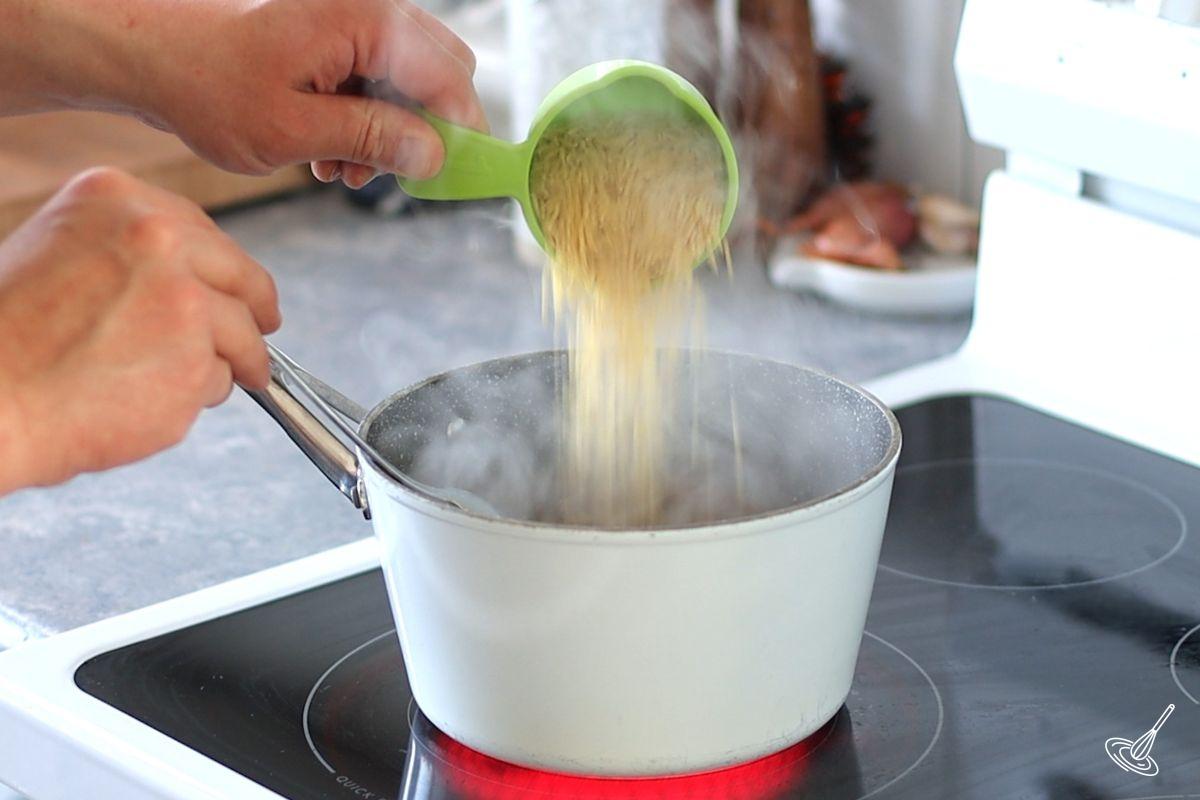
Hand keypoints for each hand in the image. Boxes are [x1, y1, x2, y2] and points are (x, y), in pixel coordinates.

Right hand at [0, 168, 280, 494]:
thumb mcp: (60, 249)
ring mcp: (183, 300)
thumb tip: (196, 275)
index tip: (242, 288)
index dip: (225, 268)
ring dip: (225, 362)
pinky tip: (140, 399)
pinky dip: (193, 398)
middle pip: (243, 277)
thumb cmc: (8, 336)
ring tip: (169, 382)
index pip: (203, 232)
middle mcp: (157, 238)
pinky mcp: (194, 360)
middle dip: (256, 310)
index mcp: (118, 199)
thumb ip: (131, 252)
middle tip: (263, 331)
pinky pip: (218, 381)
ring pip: (239, 334)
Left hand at [134, 0, 487, 188]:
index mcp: (365, 22)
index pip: (449, 77)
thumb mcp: (293, 130)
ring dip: (392, 133)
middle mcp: (369, 12)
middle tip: (388, 173)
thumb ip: (371, 138)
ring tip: (346, 171)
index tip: (451, 177)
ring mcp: (355, 23)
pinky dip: (367, 121)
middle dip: (425, 130)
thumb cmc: (209, 86)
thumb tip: (434, 154)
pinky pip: (381, 81)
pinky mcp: (340, 39)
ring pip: (413, 81)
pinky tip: (330, 154)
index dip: (460, 132)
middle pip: (444, 71)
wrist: (152, 56)